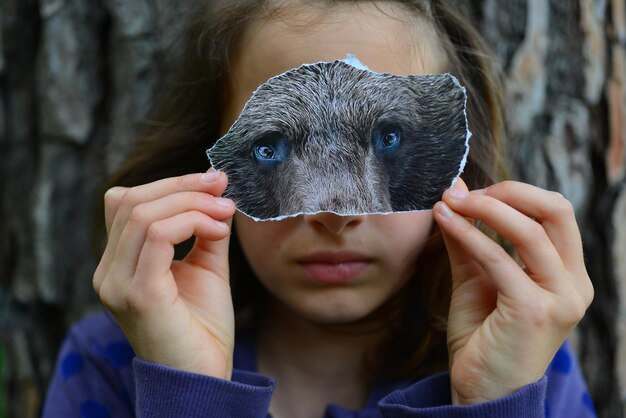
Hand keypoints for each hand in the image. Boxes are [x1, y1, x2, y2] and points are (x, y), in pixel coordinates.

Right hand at [93, 170, 236, 378]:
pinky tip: (217, 229)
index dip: (169, 183)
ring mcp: (117, 283)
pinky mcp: (138, 294)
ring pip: (144, 214)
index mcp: (119, 264)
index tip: (213, 181)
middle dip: (183, 185)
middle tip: (222, 187)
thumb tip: (217, 192)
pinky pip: (159, 236)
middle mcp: (109, 272)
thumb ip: (205, 230)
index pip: (126, 203)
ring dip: (192, 202)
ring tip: (225, 211)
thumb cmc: (202, 327)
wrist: (203, 378)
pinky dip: (192, 221)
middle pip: (131, 201)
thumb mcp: (206, 267)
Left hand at [433, 179, 593, 404]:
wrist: (483, 391)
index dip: (515, 193)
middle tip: (465, 194)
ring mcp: (559, 300)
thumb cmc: (483, 336)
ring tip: (449, 202)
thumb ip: (469, 237)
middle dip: (508, 192)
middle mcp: (573, 284)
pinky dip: (470, 236)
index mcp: (566, 274)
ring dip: (484, 209)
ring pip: (530, 231)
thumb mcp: (476, 277)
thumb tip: (457, 191)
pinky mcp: (534, 313)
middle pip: (556, 211)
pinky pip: (500, 261)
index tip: (472, 193)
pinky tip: (446, 222)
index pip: (555, 212)